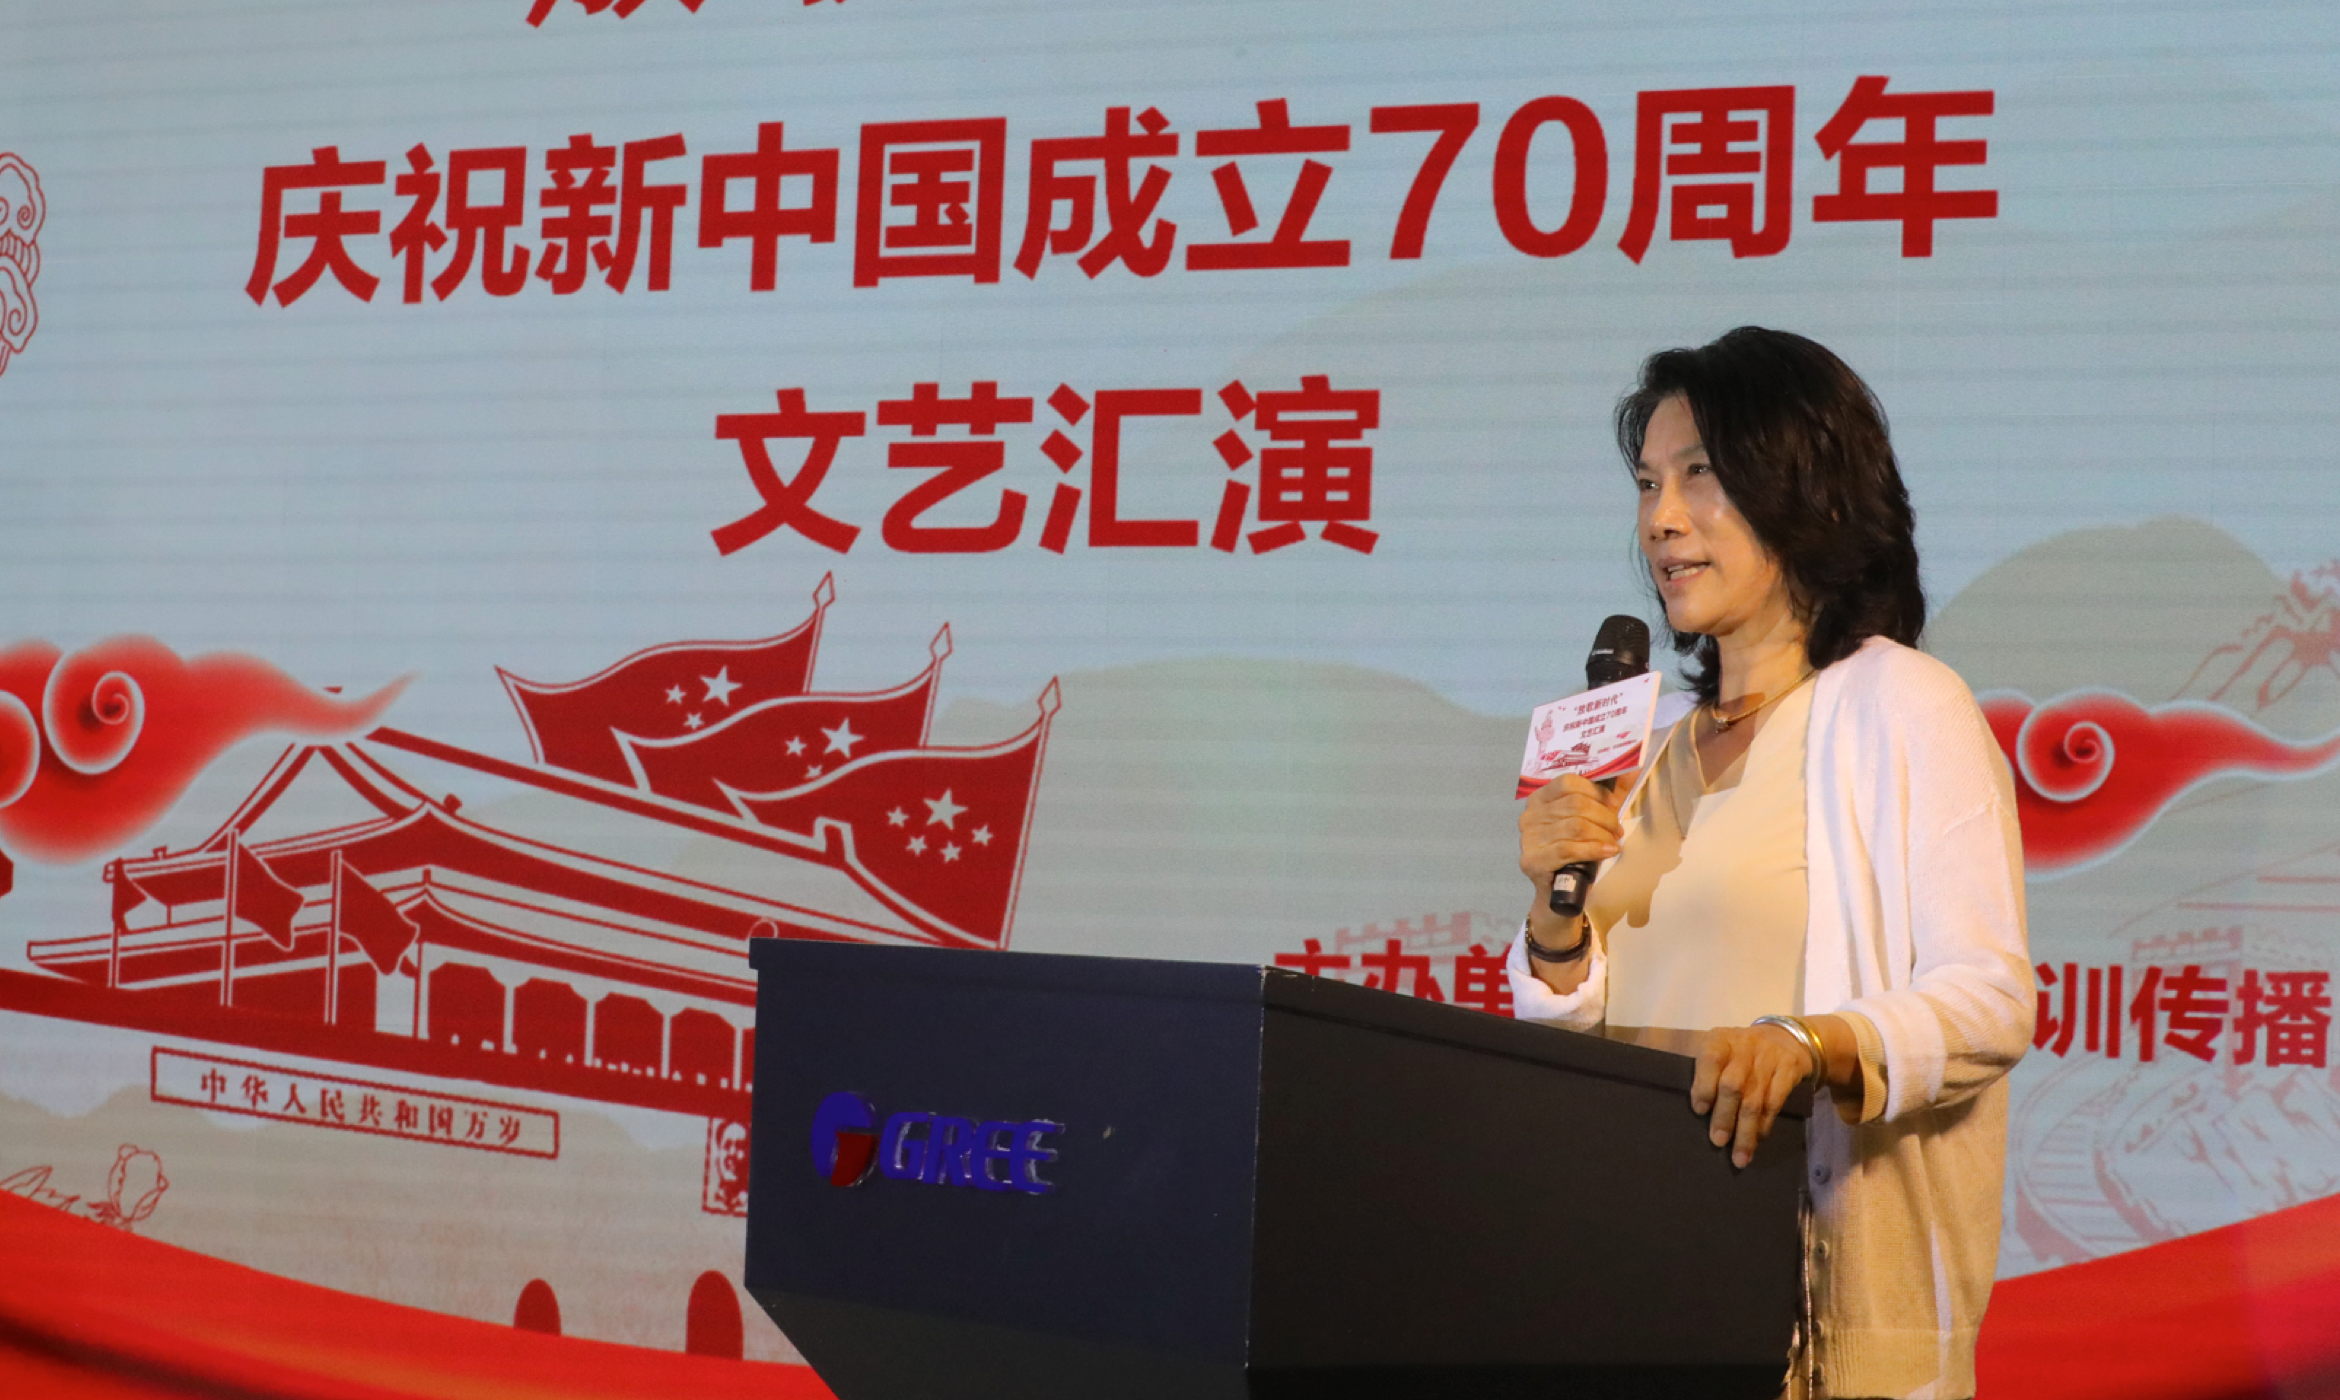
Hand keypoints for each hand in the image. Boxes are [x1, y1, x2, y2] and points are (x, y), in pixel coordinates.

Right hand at [1516, 772, 1625, 889]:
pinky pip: (1569, 849)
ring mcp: (1528, 838)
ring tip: (1614, 842)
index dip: (1596, 791)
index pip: (1568, 782)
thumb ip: (1610, 793)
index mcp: (1540, 798)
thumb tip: (1633, 768)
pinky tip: (1608, 851)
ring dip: (1603, 834)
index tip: (1614, 805)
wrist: (1560, 891)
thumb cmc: (1576, 850)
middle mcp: (1529, 815)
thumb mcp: (1593, 818)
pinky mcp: (1532, 860)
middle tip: (1617, 829)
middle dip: (1605, 817)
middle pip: (1575, 804)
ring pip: (1576, 826)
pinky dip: (1595, 849)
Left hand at [1690, 1023, 1813, 1168]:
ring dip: (1746, 1132)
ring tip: (1740, 1156)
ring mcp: (1768, 1058)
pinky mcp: (1789, 1070)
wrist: (1785, 1036)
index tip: (1700, 1110)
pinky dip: (1765, 1124)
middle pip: (1733, 1085)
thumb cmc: (1739, 1051)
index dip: (1704, 1085)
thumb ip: (1706, 1072)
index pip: (1710, 1060)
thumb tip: (1698, 1112)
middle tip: (1718, 1141)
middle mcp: (1744, 1047)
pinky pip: (1775, 1102)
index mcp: (1720, 1040)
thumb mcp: (1720, 1049)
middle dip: (1724, 1117)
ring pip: (1755, 1100)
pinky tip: (1758, 1139)